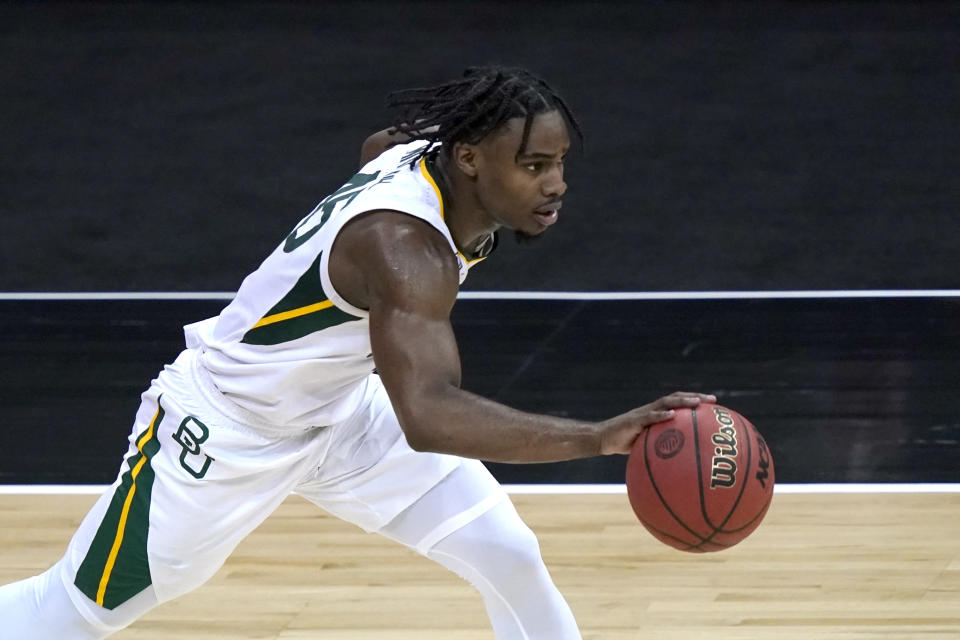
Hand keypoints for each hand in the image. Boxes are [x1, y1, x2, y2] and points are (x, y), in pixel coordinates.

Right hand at [598, 392, 716, 454]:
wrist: (603, 439)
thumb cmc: (624, 444)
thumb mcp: (646, 445)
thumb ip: (660, 447)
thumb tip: (680, 463)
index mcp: (655, 414)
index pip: (677, 403)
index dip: (694, 401)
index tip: (713, 403)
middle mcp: (651, 410)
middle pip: (676, 398)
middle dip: (695, 397)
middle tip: (713, 400)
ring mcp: (643, 413)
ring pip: (665, 402)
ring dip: (682, 401)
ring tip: (696, 402)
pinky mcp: (634, 420)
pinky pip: (649, 416)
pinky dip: (661, 415)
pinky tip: (672, 415)